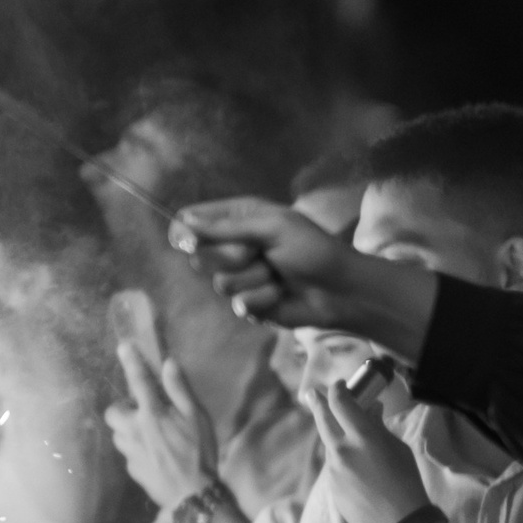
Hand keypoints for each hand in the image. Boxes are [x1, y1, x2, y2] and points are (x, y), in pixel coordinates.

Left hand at [107, 338, 216, 507]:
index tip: (123, 346)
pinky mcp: (131, 469)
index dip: (131, 362)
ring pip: (118, 433)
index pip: (138, 381)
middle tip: (143, 412)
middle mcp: (134, 430)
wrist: (191, 495)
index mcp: (152, 414)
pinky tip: (154, 456)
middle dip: (123, 409)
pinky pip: (127, 452)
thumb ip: (180, 390)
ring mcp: (130, 451)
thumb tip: (168, 363)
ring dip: (128, 429)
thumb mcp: (197, 418)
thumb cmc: (199, 453)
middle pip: (113, 412)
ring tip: (149, 434)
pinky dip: (136, 449)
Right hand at [166, 198, 370, 328]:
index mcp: (238, 218)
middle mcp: (234, 246)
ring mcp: (240, 277)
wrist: (340, 290)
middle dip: (231, 258)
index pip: (192, 221)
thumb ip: (225, 227)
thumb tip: (182, 224)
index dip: (184, 232)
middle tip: (259, 254)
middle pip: (200, 256)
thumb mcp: (271, 227)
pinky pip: (239, 304)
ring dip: (254, 280)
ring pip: (221, 284)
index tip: (186, 241)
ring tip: (278, 276)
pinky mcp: (248, 304)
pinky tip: (280, 295)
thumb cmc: (312, 249)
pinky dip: (263, 299)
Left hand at [304, 378, 429, 522]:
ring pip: (330, 445)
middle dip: (318, 403)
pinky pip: (334, 466)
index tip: (340, 385)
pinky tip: (357, 468)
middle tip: (312, 393)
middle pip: (323, 419)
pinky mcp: (331, 487)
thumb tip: (370, 409)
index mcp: (363, 437)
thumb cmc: (407, 483)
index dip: (338, 390)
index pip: (341, 403)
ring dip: (335, 436)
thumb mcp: (398, 449)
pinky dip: (341, 459)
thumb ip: (379, 428)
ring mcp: (333, 470)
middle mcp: (342, 451)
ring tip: (347, 435)